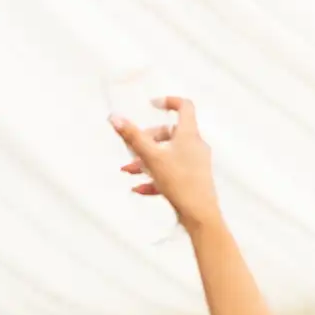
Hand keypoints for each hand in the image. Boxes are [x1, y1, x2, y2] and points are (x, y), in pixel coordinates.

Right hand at [109, 96, 218, 231]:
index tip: (152, 105)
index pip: (184, 107)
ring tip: (130, 172)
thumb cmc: (179, 182)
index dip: (169, 101)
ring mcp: (195, 163)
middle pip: (170, 134)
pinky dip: (155, 177)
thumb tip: (115, 117)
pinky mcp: (193, 179)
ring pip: (168, 155)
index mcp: (189, 134)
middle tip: (132, 149)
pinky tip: (139, 189)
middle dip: (147, 140)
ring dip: (147, 161)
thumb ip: (133, 137)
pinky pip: (171, 173)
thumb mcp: (151, 157)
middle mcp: (195, 145)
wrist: (199, 213)